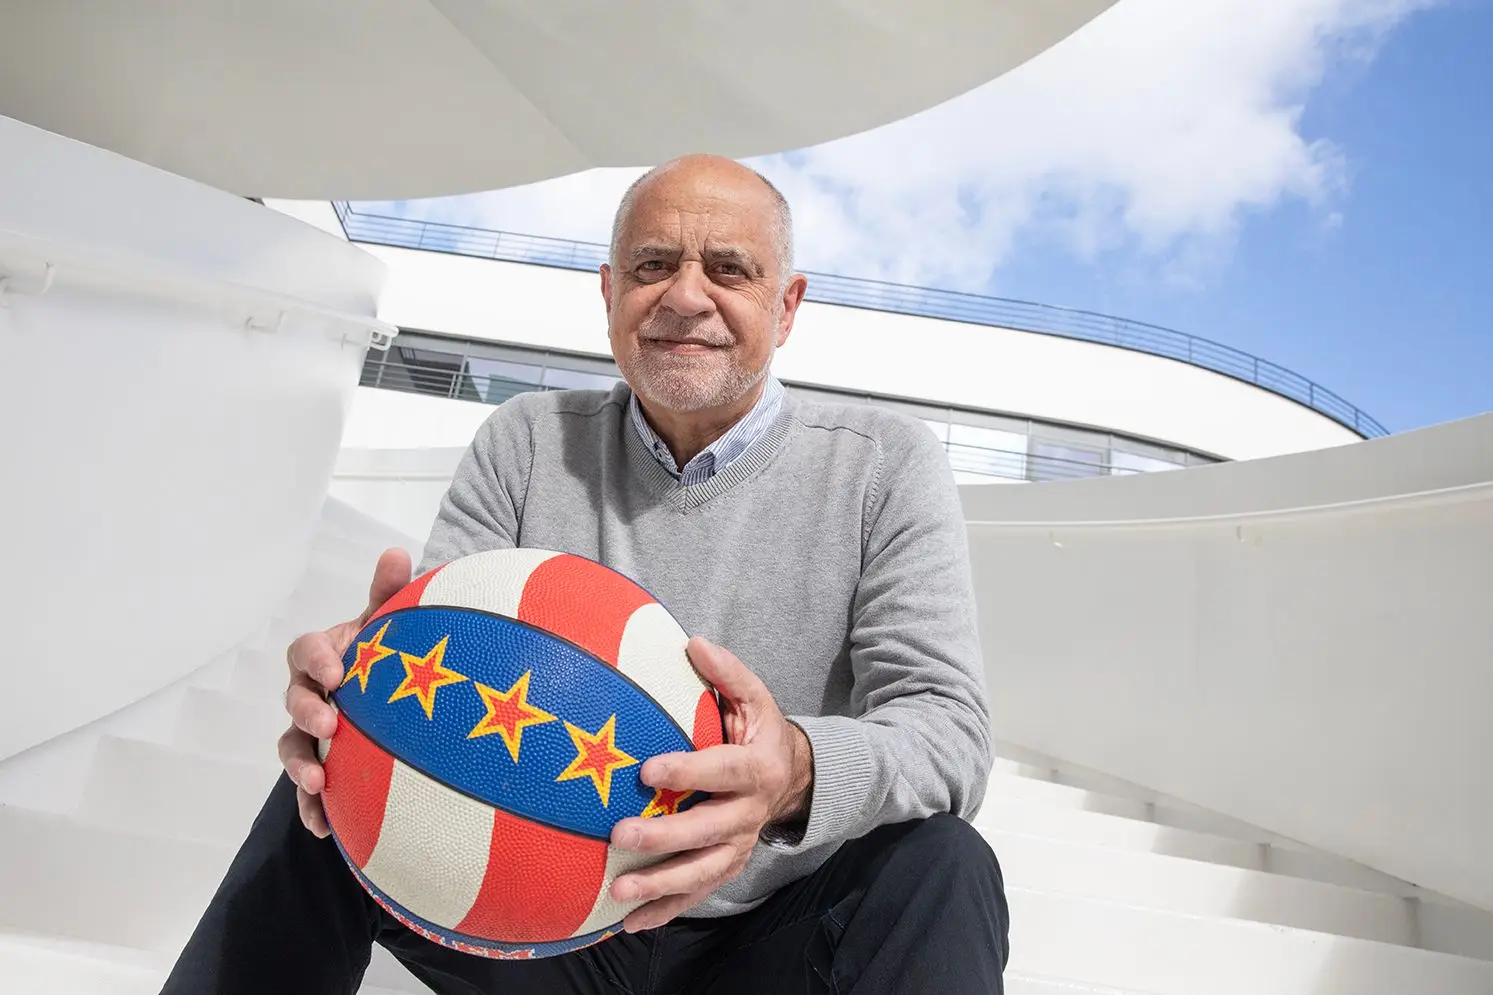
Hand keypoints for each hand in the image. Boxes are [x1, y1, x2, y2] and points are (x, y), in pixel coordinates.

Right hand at [277, 547, 411, 836]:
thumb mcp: (392, 623)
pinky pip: (309, 790)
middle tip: (329, 723)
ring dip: (299, 766)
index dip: (316, 659)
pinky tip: (325, 829)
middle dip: (306, 712)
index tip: (337, 670)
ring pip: (292, 748)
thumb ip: (390, 592)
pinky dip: (312, 808)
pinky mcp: (322, 766)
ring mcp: (312, 733)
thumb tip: (396, 550)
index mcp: (324, 655)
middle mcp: (310, 693)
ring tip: (318, 782)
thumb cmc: (389, 653)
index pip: (306, 651)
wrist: (396, 695)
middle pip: (294, 701)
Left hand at [607, 637, 813, 931]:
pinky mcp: (728, 866)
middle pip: (708, 831)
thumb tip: (693, 643)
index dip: (686, 771)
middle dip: (665, 838)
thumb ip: (727, 673)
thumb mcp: (755, 696)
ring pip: (702, 872)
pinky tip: (631, 924)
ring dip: (661, 885)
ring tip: (620, 893)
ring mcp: (739, 845)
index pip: (722, 771)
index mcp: (756, 767)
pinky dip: (667, 911)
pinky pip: (698, 893)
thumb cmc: (760, 731)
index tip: (646, 770)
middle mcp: (750, 812)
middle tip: (620, 835)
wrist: (794, 777)